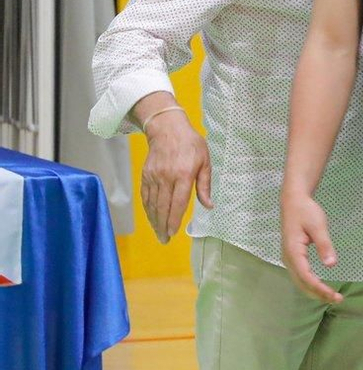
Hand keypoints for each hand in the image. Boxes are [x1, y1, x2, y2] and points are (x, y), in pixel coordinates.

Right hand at [139, 110, 211, 243]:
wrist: (167, 129)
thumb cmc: (191, 145)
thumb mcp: (205, 162)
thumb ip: (205, 185)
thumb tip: (209, 206)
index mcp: (184, 175)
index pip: (178, 202)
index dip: (174, 219)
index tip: (172, 232)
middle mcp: (167, 177)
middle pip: (163, 207)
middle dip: (162, 225)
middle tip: (164, 240)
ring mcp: (154, 176)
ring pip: (152, 203)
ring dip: (154, 220)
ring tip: (158, 233)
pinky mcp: (145, 175)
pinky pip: (145, 196)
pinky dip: (147, 209)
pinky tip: (151, 218)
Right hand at [281, 193, 342, 303]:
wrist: (293, 202)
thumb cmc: (306, 211)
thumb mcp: (318, 225)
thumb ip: (324, 245)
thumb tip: (331, 264)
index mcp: (293, 251)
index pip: (306, 276)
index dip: (319, 288)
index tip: (333, 295)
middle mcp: (288, 258)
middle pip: (301, 283)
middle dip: (318, 293)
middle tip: (337, 300)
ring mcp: (289, 258)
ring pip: (300, 281)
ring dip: (314, 290)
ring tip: (331, 297)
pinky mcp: (292, 257)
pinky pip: (300, 275)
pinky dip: (310, 284)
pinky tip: (321, 286)